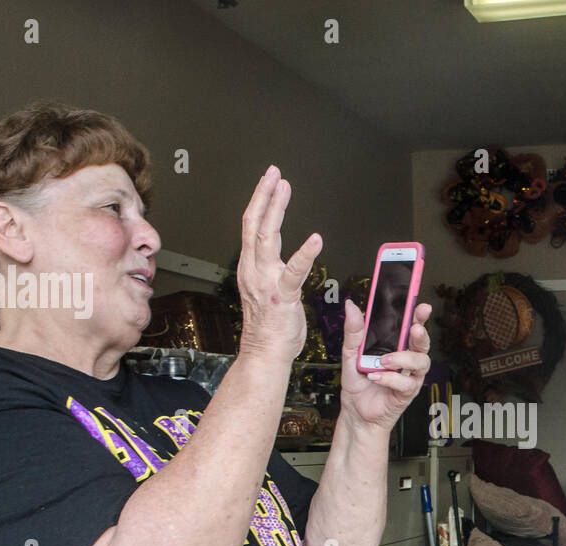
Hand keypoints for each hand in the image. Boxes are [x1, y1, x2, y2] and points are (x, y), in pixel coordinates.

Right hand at [236, 166, 321, 361]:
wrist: (264, 352)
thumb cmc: (270, 326)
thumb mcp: (266, 290)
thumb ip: (271, 270)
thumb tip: (279, 257)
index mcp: (251, 268)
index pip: (251, 226)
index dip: (259, 201)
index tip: (268, 181)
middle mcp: (254, 270)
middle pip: (253, 223)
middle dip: (263, 194)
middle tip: (273, 172)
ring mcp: (267, 281)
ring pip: (266, 236)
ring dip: (275, 208)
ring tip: (284, 188)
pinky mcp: (283, 295)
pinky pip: (294, 270)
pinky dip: (305, 253)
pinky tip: (315, 238)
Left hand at [337, 298, 431, 432]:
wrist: (355, 412)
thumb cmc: (357, 383)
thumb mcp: (350, 354)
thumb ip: (353, 331)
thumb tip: (351, 306)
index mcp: (396, 346)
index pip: (411, 326)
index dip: (419, 316)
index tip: (422, 306)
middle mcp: (407, 359)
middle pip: (423, 342)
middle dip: (421, 333)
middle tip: (414, 328)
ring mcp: (410, 376)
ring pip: (421, 362)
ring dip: (403, 359)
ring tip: (384, 361)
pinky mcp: (407, 393)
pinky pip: (406, 383)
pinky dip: (390, 379)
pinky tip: (375, 377)